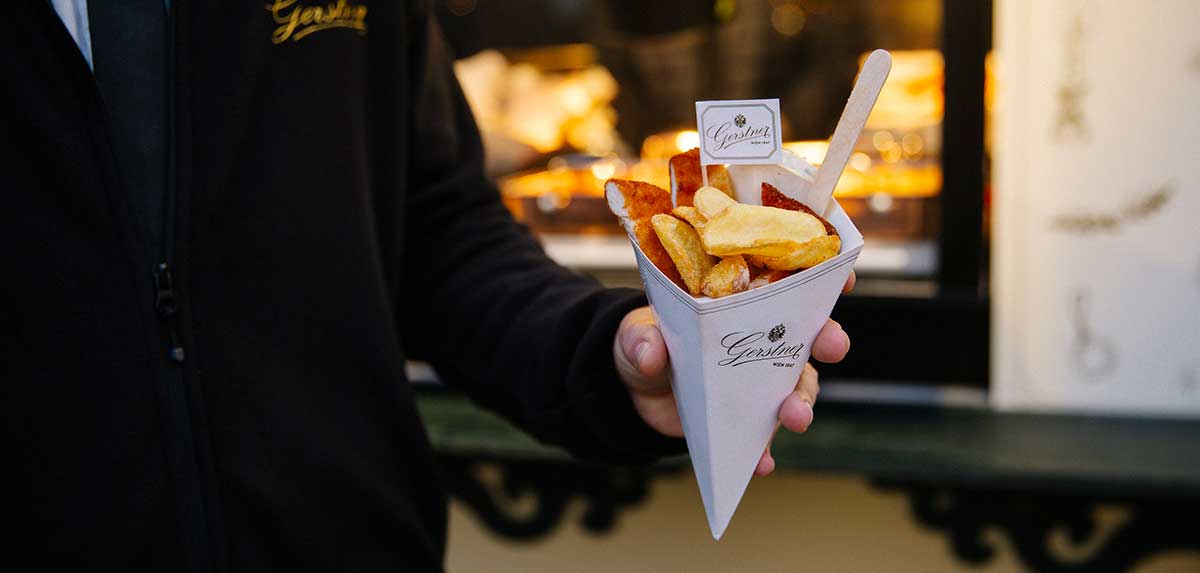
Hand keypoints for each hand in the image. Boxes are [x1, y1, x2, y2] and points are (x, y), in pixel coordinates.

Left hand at [613, 271, 854, 477]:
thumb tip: (653, 352)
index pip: (791, 286)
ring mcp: (760, 383)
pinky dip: (764, 453)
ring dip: (801, 403)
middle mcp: (762, 341)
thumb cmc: (645, 343)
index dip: (823, 278)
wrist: (634, 390)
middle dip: (829, 338)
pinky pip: (764, 439)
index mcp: (743, 305)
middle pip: (809, 337)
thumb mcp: (636, 334)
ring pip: (797, 390)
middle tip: (832, 345)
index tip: (843, 275)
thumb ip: (643, 339)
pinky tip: (761, 463)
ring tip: (795, 416)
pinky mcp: (747, 420)